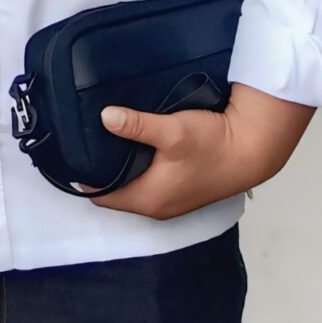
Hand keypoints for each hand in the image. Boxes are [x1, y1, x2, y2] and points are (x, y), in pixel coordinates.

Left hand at [93, 84, 313, 218]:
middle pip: (116, 192)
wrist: (252, 150)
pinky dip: (137, 168)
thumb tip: (104, 116)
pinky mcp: (183, 188)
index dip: (82, 176)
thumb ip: (137, 126)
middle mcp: (158, 206)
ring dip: (120, 168)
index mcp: (149, 199)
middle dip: (99, 171)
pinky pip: (149, 182)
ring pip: (133, 186)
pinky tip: (132, 144)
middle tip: (81, 140)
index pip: (101, 196)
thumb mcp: (171, 131)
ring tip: (102, 139)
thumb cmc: (212, 145)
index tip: (68, 152)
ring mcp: (172, 199)